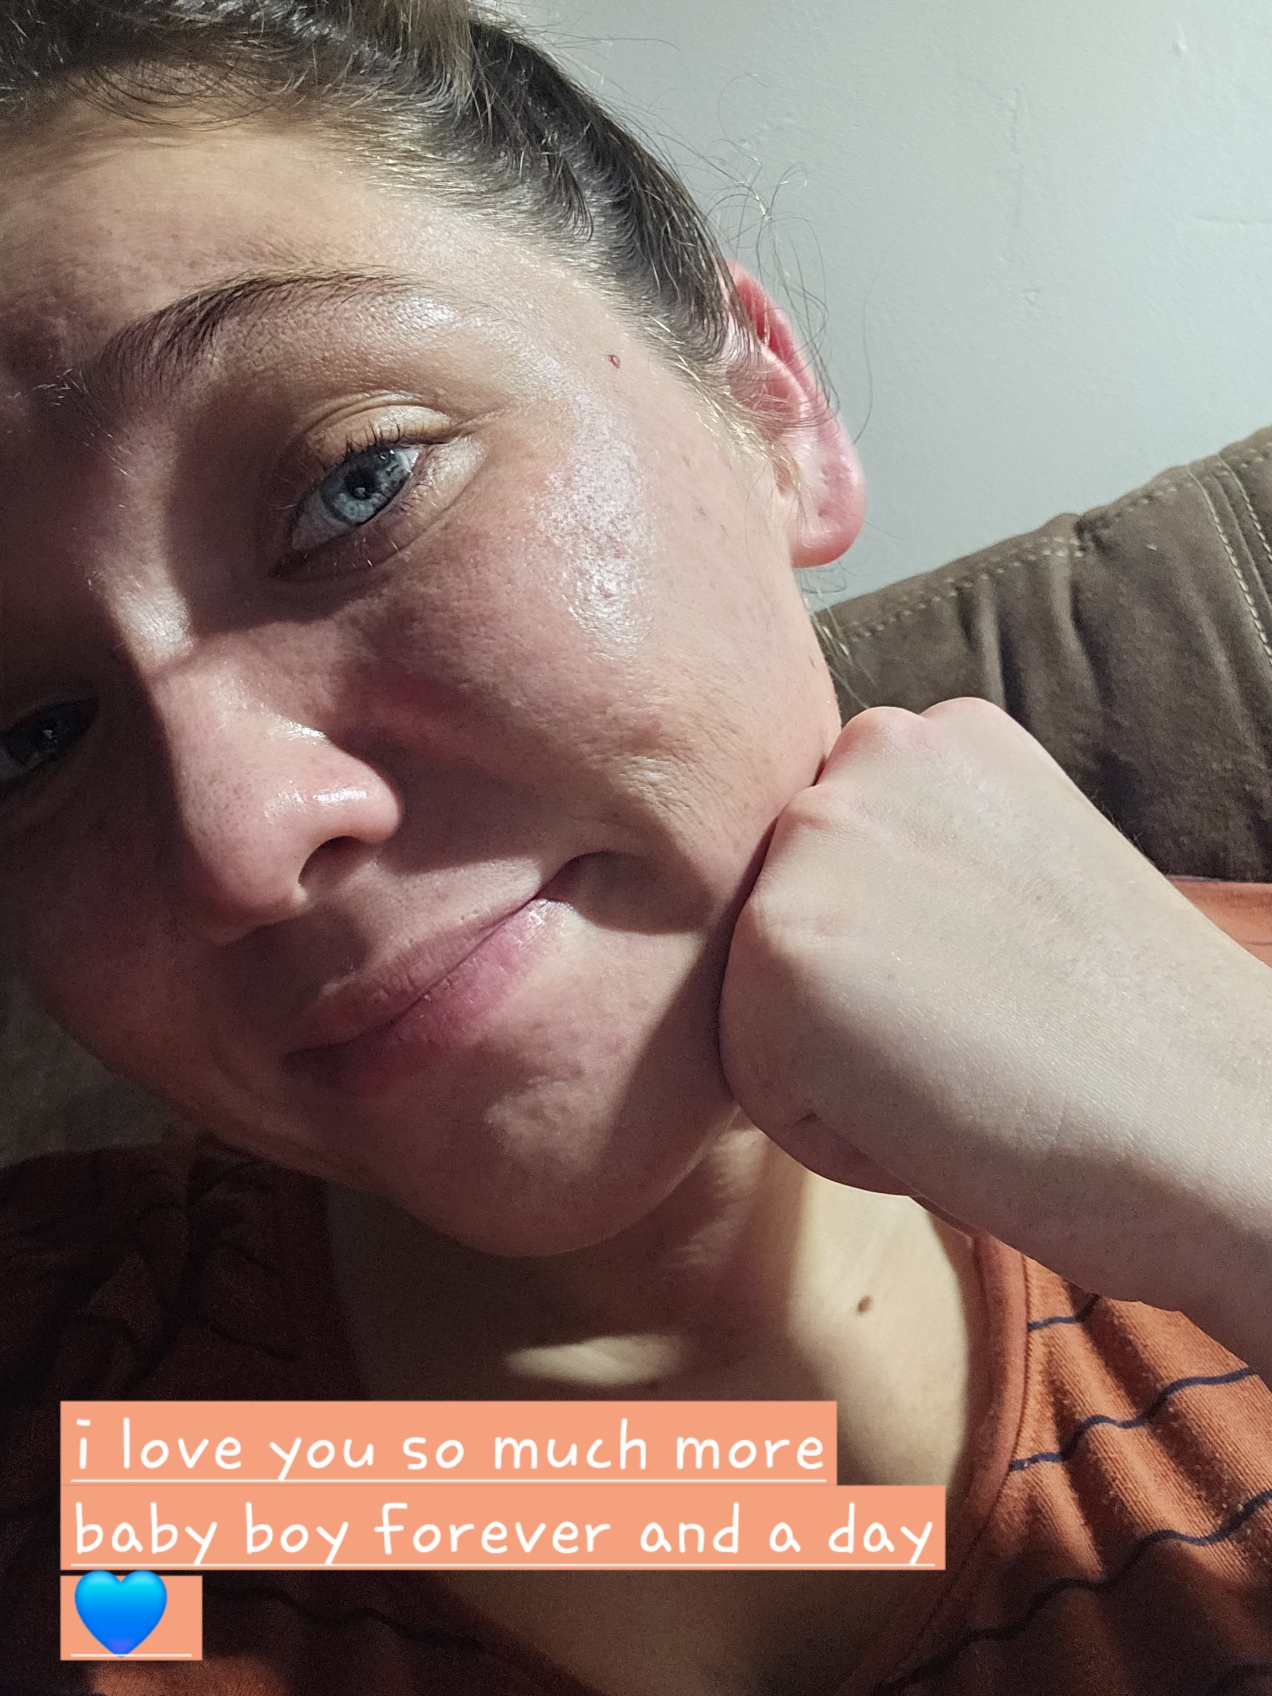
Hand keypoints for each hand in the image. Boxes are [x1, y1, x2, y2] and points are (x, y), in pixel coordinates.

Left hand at [719, 699, 1271, 1363]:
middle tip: (987, 1036)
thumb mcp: (1014, 885)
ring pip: (754, 1005)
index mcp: (935, 737)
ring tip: (966, 1069)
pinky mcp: (782, 945)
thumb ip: (909, 864)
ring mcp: (819, 838)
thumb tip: (818, 916)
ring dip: (836, 1068)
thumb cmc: (1137, 1046)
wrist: (1229, 1134)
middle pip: (777, 926)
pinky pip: (754, 1084)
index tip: (997, 991)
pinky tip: (944, 1110)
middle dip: (853, 1007)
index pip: (823, 877)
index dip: (900, 968)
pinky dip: (832, 1134)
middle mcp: (870, 751)